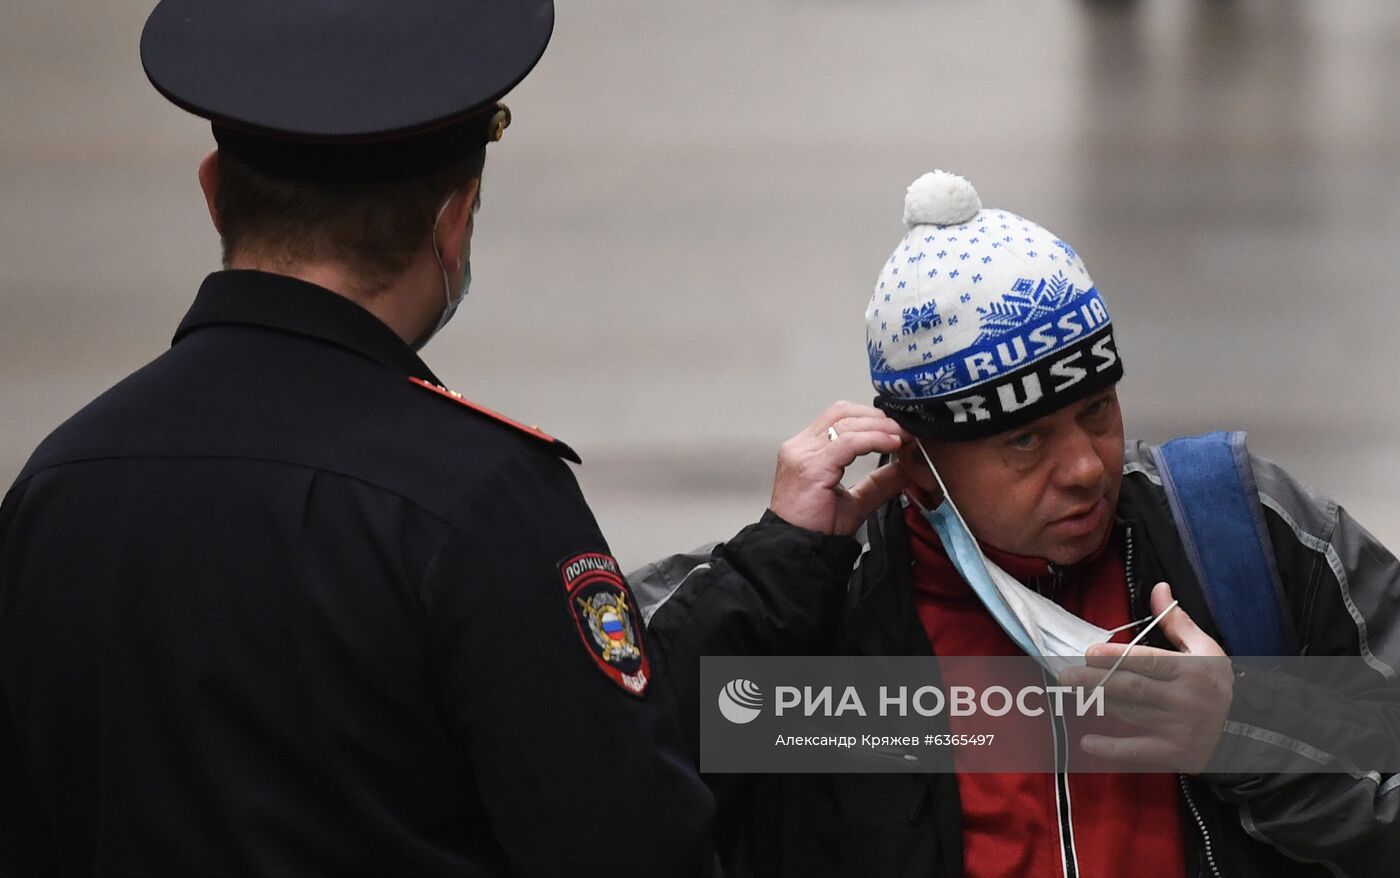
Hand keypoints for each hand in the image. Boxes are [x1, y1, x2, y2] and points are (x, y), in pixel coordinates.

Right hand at [769, 401, 908, 535]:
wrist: (799, 551)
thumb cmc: (815, 529)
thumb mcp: (856, 501)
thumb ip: (879, 482)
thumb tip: (905, 468)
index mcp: (807, 450)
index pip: (839, 416)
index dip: (871, 417)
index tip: (897, 429)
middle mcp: (801, 447)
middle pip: (842, 412)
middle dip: (878, 417)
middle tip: (904, 429)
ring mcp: (803, 454)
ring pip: (847, 422)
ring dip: (880, 426)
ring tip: (902, 436)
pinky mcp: (812, 466)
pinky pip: (848, 442)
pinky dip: (874, 439)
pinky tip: (891, 444)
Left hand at [1064, 583, 1233, 772]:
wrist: (1247, 732)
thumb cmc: (1216, 685)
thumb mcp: (1206, 649)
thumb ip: (1177, 621)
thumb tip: (1158, 588)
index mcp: (1190, 670)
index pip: (1149, 662)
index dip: (1118, 657)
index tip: (1090, 652)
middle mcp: (1184, 699)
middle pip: (1133, 688)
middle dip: (1097, 680)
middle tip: (1066, 674)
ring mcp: (1178, 728)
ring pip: (1131, 713)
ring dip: (1099, 704)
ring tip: (1071, 694)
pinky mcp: (1174, 753)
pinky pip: (1137, 751)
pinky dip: (1111, 749)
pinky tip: (1087, 742)